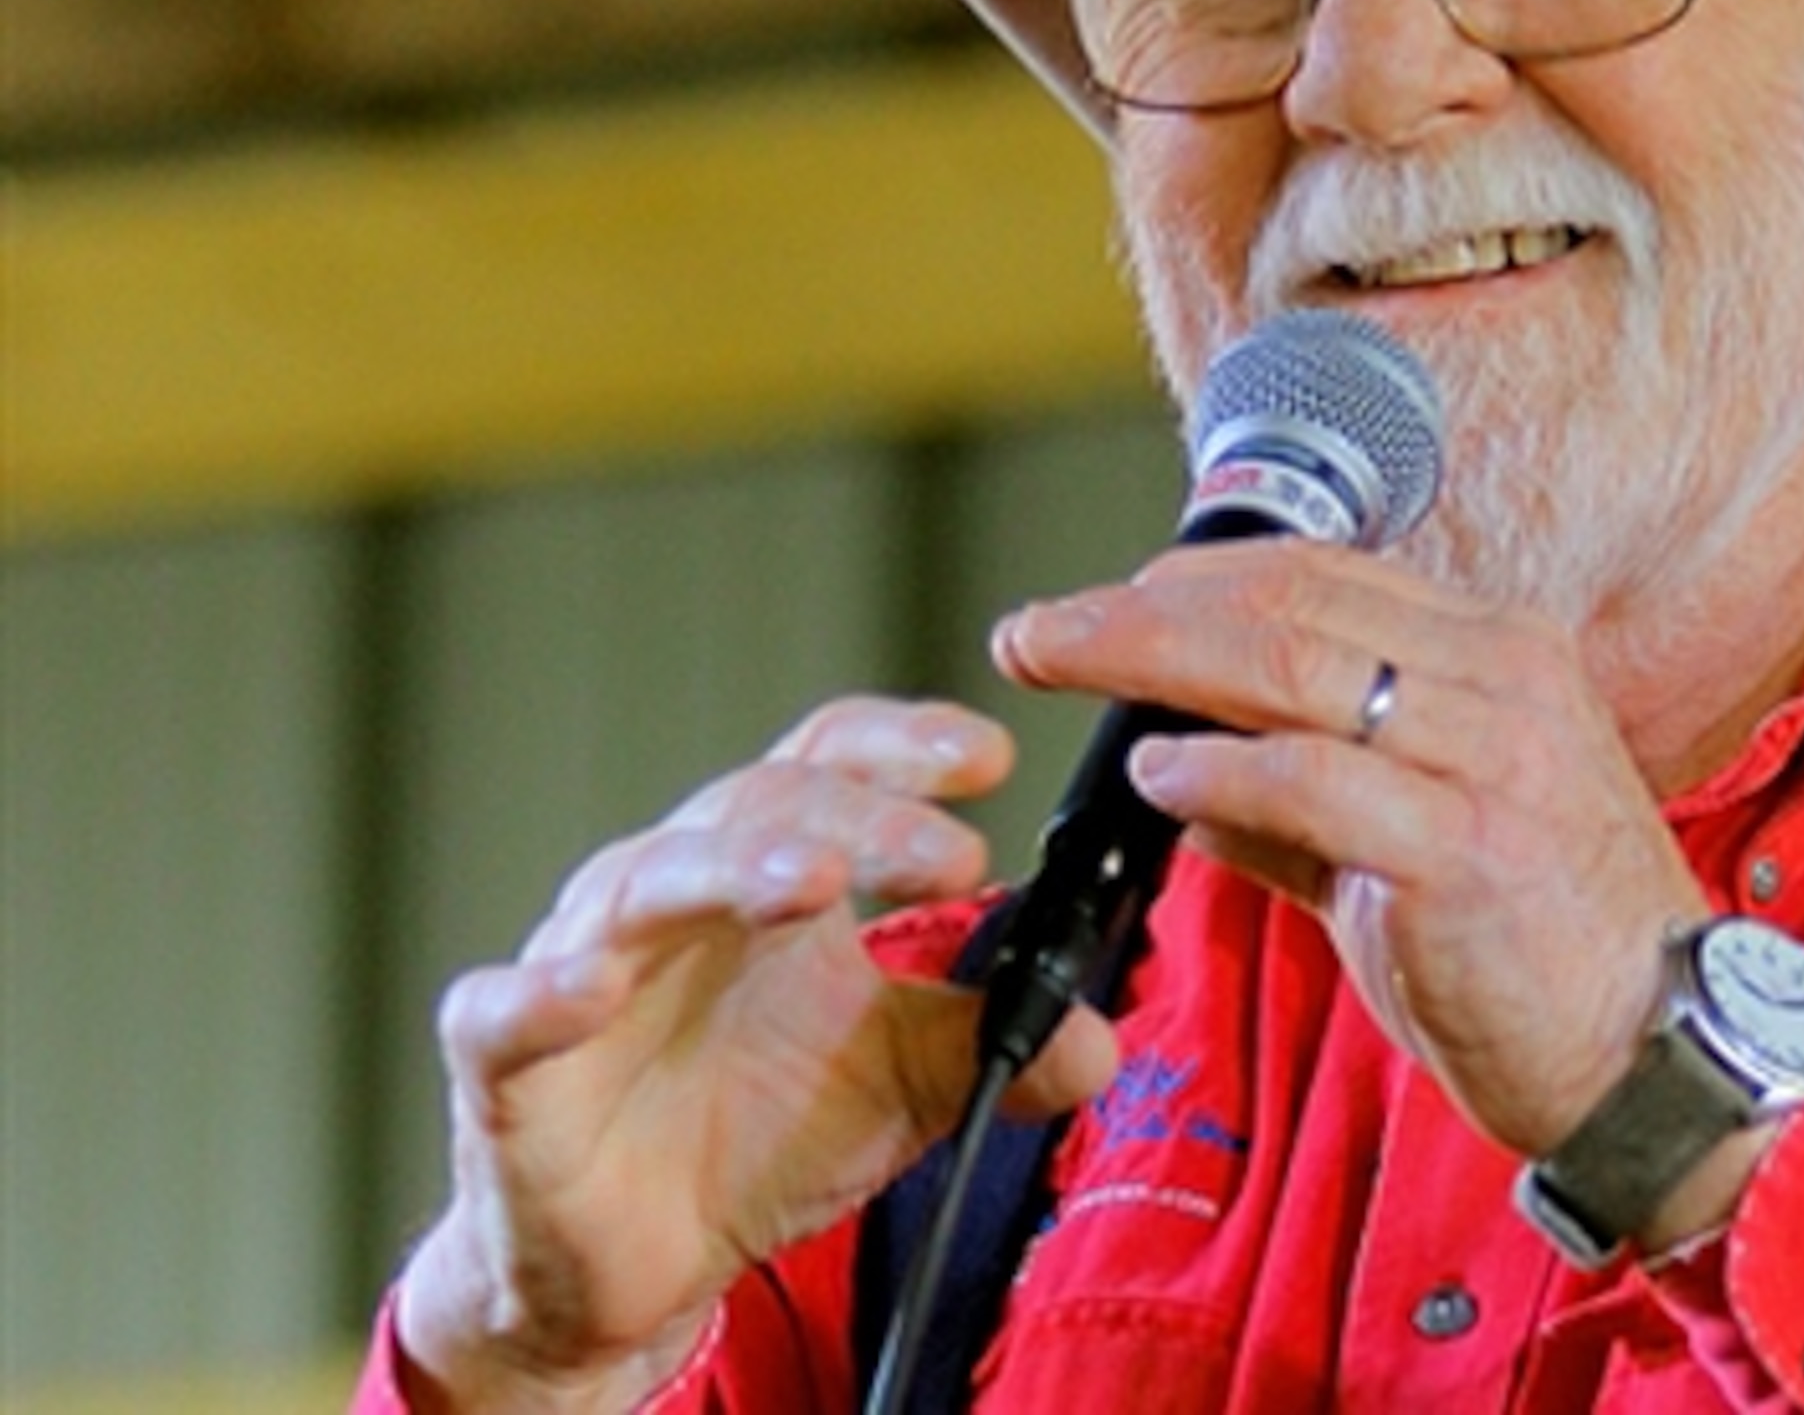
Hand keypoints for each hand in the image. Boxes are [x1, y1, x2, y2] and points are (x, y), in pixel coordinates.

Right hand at [392, 697, 1119, 1414]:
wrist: (630, 1263)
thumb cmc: (756, 1129)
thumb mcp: (903, 1085)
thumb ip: (994, 1044)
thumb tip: (1095, 1035)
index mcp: (767, 867)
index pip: (833, 762)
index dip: (904, 745)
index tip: (991, 758)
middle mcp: (673, 889)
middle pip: (762, 803)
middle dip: (864, 816)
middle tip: (954, 855)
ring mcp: (581, 964)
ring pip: (649, 878)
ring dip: (736, 867)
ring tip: (819, 878)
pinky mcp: (504, 1066)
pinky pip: (503, 1014)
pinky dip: (542, 995)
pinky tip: (590, 989)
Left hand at [996, 541, 1705, 1161]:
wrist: (1661, 1054)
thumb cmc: (1549, 949)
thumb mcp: (1425, 837)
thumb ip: (1305, 798)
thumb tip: (1180, 767)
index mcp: (1499, 653)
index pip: (1320, 574)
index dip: (1193, 578)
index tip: (1103, 604)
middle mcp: (1502, 678)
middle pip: (1285, 600)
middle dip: (1140, 606)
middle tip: (1041, 628)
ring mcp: (1491, 756)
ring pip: (1287, 664)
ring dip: (1149, 659)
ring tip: (1065, 669)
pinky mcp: (1466, 848)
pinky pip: (1313, 781)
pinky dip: (1219, 771)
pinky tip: (1158, 777)